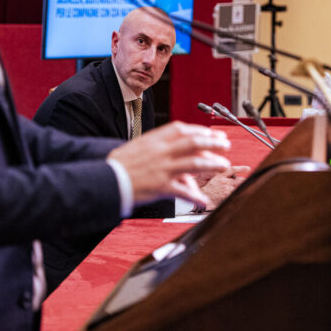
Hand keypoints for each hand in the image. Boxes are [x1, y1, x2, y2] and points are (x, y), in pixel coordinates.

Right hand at [109, 122, 230, 209]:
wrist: (105, 179)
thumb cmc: (119, 165)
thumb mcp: (138, 150)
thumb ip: (158, 151)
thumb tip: (171, 157)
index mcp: (153, 140)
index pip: (181, 129)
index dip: (198, 130)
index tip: (210, 133)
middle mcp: (160, 151)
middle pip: (193, 142)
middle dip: (212, 142)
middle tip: (225, 144)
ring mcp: (162, 168)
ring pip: (194, 162)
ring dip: (212, 163)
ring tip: (224, 165)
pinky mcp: (160, 186)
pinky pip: (183, 191)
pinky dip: (195, 196)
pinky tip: (204, 201)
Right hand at [195, 167, 248, 210]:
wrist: (202, 198)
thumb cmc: (207, 191)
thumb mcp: (213, 180)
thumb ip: (222, 178)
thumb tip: (232, 177)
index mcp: (220, 175)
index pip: (233, 169)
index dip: (242, 168)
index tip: (248, 168)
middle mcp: (224, 181)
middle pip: (239, 180)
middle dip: (245, 181)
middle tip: (251, 181)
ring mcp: (226, 188)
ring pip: (239, 188)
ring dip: (242, 189)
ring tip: (246, 190)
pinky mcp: (227, 195)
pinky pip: (236, 194)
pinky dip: (238, 196)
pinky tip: (239, 197)